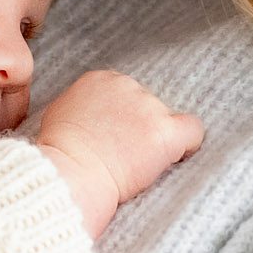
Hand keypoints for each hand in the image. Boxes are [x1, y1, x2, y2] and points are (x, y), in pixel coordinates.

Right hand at [36, 70, 203, 236]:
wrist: (69, 173)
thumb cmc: (59, 152)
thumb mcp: (60, 113)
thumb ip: (82, 105)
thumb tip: (91, 113)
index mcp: (102, 79)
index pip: (125, 93)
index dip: (122, 118)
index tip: (113, 137)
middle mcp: (128, 86)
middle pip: (147, 105)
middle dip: (139, 127)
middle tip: (123, 154)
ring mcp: (149, 107)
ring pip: (167, 120)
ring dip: (156, 139)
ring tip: (136, 164)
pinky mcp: (165, 132)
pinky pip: (193, 130)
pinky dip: (189, 144)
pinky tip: (176, 156)